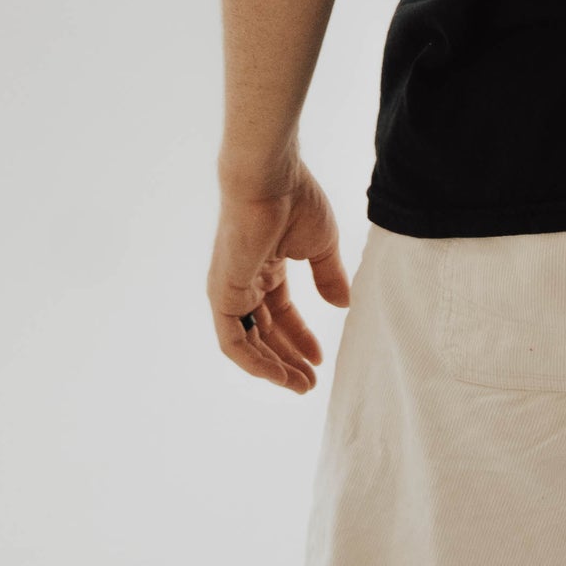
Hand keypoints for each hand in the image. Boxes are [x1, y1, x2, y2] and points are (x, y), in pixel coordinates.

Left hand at [207, 158, 351, 392]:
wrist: (270, 181)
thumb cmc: (295, 201)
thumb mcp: (321, 246)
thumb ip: (329, 277)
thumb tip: (343, 305)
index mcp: (266, 266)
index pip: (282, 312)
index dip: (301, 337)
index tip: (321, 358)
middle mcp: (246, 281)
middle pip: (266, 332)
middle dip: (289, 358)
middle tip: (311, 382)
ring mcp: (231, 289)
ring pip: (249, 343)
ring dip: (274, 367)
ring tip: (300, 385)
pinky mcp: (222, 295)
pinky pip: (234, 341)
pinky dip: (254, 362)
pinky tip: (279, 375)